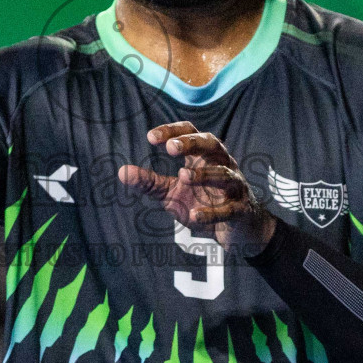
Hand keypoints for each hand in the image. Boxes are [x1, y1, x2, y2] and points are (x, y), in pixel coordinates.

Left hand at [117, 121, 275, 258]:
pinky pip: (230, 209)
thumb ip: (150, 182)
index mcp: (204, 158)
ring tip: (183, 176)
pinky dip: (213, 212)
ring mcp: (234, 187)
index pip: (191, 133)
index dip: (173, 131)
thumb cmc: (202, 203)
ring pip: (225, 174)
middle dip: (192, 143)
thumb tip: (121, 172)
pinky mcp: (241, 210)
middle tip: (170, 149)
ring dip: (205, 174)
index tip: (150, 137)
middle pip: (213, 144)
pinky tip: (195, 216)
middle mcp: (222, 166)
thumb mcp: (172, 193)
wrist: (235, 231)